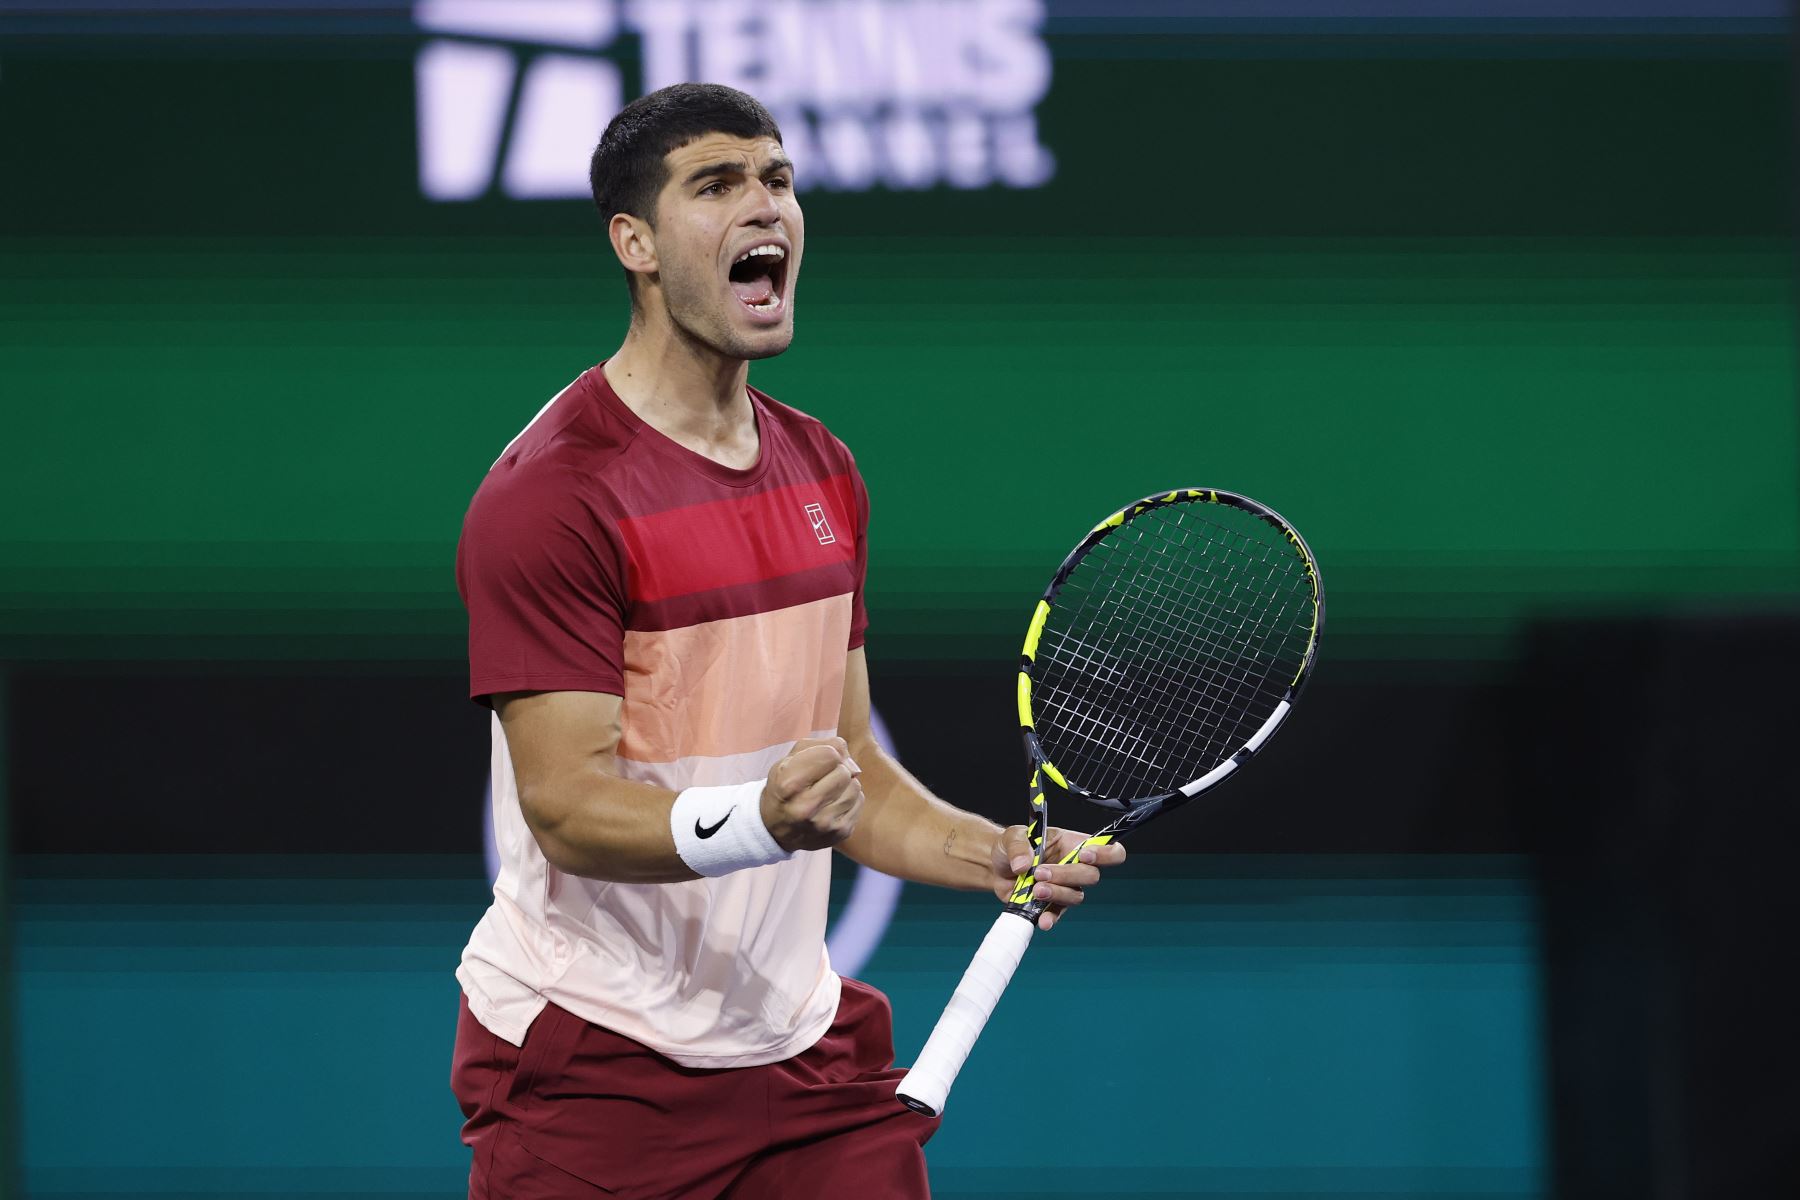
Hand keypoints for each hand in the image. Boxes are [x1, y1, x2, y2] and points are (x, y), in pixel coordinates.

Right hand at [762, 737, 863, 852]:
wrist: (776, 828)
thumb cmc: (785, 786)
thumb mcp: (790, 759)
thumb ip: (821, 746)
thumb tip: (850, 760)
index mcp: (788, 785)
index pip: (830, 755)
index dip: (826, 753)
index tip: (818, 762)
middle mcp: (805, 807)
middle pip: (844, 771)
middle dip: (837, 769)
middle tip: (823, 778)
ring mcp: (823, 824)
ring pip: (855, 787)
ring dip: (845, 784)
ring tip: (828, 790)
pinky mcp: (839, 833)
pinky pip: (859, 802)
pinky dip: (850, 798)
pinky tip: (833, 803)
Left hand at [990, 825, 1127, 930]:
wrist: (995, 868)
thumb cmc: (1011, 846)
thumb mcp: (1012, 837)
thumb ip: (1018, 846)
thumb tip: (1024, 865)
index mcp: (1072, 844)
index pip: (1106, 848)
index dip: (1104, 853)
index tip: (1084, 855)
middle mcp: (1074, 866)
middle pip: (1091, 875)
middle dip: (1067, 875)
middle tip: (1039, 873)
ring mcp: (1064, 887)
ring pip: (1076, 895)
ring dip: (1057, 894)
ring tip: (1035, 890)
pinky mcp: (1052, 904)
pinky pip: (1058, 914)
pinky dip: (1051, 917)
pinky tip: (1042, 920)